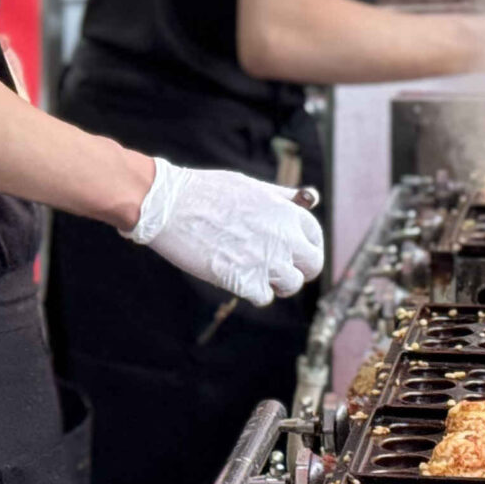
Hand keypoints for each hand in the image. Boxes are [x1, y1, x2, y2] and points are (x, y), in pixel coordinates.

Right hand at [124, 157, 324, 306]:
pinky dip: (251, 291)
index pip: (315, 236)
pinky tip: (234, 275)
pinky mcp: (245, 281)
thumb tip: (308, 198)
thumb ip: (280, 198)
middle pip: (313, 266)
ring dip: (275, 282)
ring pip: (291, 285)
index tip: (293, 250)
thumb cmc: (205, 191)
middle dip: (298, 268)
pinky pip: (263, 297)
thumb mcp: (250, 186)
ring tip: (253, 272)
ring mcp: (267, 261)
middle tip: (278, 268)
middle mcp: (284, 237)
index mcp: (287, 212)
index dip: (305, 244)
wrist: (169, 205)